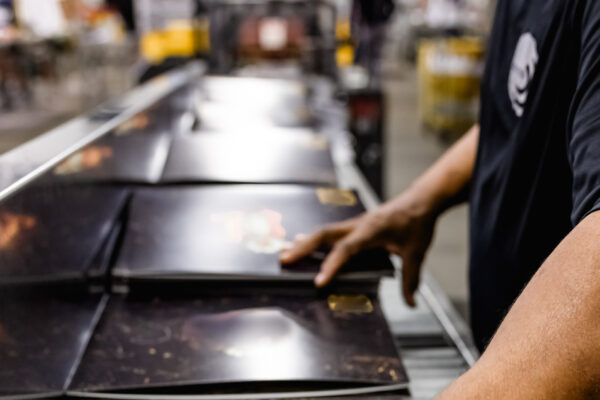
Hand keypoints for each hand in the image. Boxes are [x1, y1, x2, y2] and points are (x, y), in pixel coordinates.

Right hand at [279, 195, 435, 305]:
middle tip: (285, 260)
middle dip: (303, 248)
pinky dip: (314, 240)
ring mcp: (355, 224)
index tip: (318, 281)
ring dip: (305, 243)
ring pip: (324, 232)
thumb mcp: (417, 252)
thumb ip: (410, 278)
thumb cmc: (417, 222)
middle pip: (324, 235)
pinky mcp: (355, 225)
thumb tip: (410, 304)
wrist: (421, 200)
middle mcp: (359, 225)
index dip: (332, 265)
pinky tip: (302, 243)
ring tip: (285, 254)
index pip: (347, 249)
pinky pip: (330, 232)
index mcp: (372, 230)